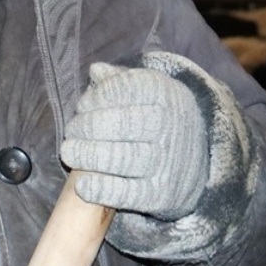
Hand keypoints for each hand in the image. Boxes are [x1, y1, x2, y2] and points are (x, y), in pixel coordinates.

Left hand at [62, 61, 208, 220]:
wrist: (196, 161)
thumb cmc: (158, 118)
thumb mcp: (147, 93)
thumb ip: (120, 81)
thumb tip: (96, 71)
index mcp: (166, 95)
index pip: (128, 90)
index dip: (99, 97)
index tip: (83, 105)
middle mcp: (171, 128)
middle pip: (124, 124)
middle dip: (90, 126)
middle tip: (72, 131)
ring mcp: (167, 163)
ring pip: (123, 158)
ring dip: (89, 156)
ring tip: (69, 152)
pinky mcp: (161, 195)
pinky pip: (128, 194)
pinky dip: (102, 190)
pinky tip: (82, 185)